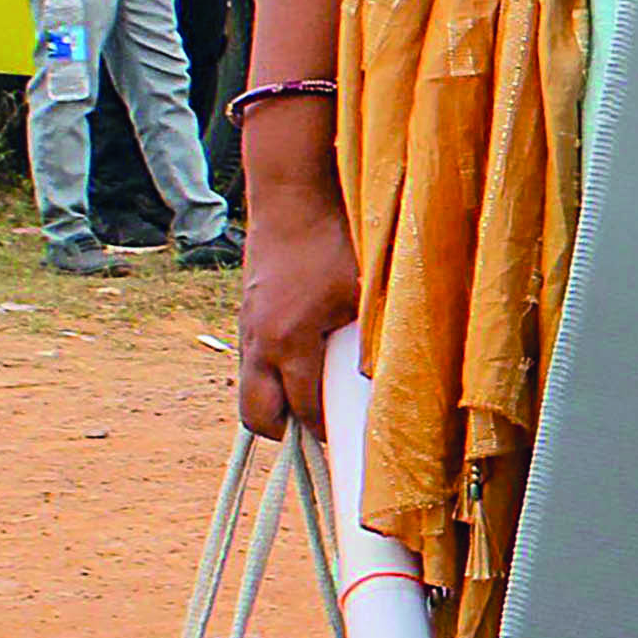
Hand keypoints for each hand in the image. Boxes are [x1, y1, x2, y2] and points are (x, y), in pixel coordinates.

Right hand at [230, 142, 359, 440]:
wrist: (291, 193)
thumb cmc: (333, 239)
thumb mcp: (365, 290)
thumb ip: (375, 339)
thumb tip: (393, 377)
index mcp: (291, 342)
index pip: (305, 410)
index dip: (326, 434)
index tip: (347, 444)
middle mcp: (260, 342)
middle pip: (257, 417)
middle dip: (284, 434)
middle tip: (318, 431)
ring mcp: (246, 328)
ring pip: (250, 388)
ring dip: (275, 401)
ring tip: (311, 396)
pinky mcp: (244, 313)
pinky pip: (252, 361)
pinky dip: (271, 373)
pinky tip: (301, 359)